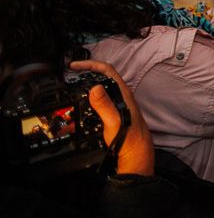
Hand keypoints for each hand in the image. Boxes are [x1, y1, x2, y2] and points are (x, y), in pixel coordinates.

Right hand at [68, 59, 152, 175]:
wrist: (135, 153)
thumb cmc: (129, 138)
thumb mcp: (113, 121)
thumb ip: (105, 105)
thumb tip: (95, 88)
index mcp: (123, 93)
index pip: (107, 70)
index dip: (91, 64)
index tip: (75, 66)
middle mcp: (122, 96)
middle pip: (104, 77)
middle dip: (88, 71)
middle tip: (72, 73)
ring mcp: (119, 103)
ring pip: (103, 88)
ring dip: (89, 83)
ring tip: (75, 84)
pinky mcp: (115, 112)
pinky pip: (101, 99)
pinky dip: (90, 97)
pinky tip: (83, 103)